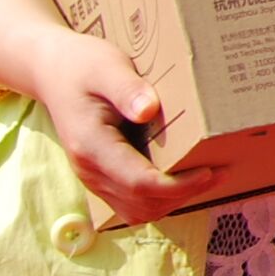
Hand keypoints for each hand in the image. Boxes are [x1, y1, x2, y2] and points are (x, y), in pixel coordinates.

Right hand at [24, 26, 207, 224]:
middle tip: (222, 172)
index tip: (211, 170)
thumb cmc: (82, 65)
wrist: (52, 71)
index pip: (138, 183)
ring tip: (209, 176)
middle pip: (141, 203)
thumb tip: (148, 110)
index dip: (178, 185)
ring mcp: (93, 176)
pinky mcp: (101, 176)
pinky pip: (131, 202)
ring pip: (137, 210)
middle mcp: (89, 169)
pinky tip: (184, 177)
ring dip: (174, 200)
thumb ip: (126, 88)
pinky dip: (160, 197)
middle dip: (184, 194)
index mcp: (91, 145)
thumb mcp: (106, 66)